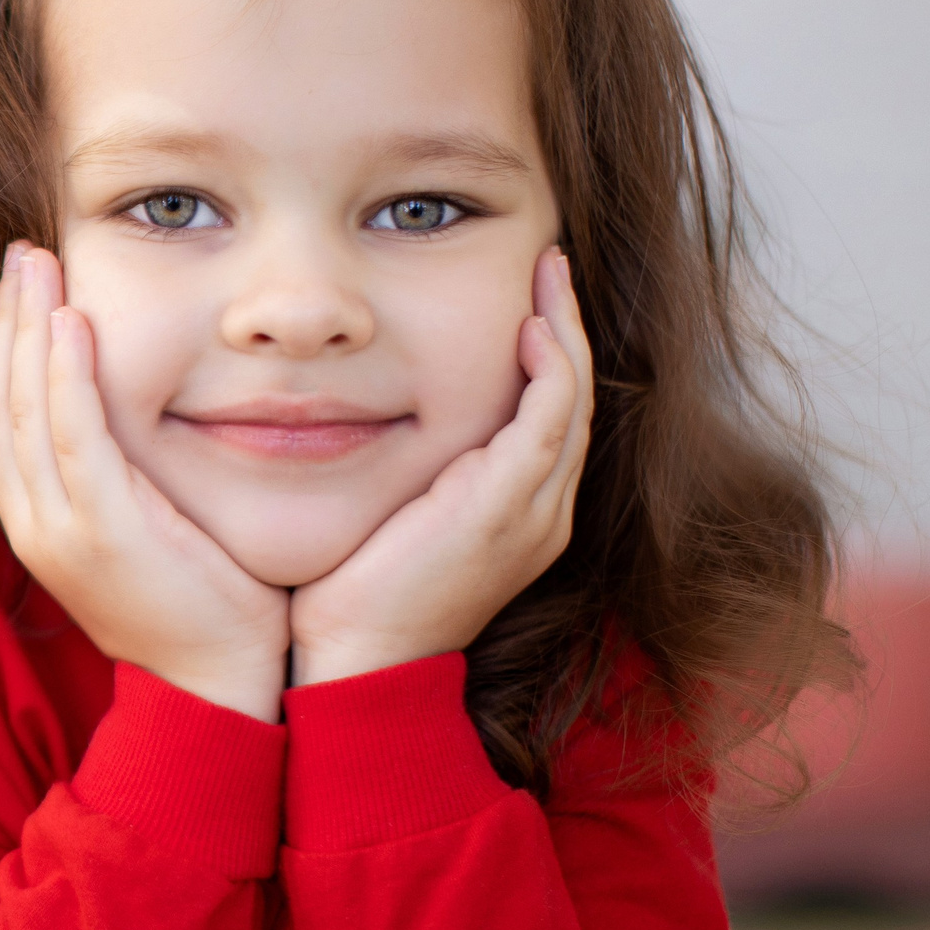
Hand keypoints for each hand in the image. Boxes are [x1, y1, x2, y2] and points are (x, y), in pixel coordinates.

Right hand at [0, 243, 290, 721]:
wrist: (221, 686)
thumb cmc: (202, 604)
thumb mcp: (144, 530)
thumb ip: (122, 474)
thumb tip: (133, 412)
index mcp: (35, 524)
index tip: (22, 287)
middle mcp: (31, 526)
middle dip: (5, 321)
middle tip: (24, 253)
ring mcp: (59, 532)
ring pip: (21, 410)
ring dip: (27, 328)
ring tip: (40, 264)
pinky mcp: (103, 532)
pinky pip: (72, 437)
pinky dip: (65, 374)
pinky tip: (75, 322)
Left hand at [288, 247, 593, 688]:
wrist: (359, 664)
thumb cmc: (354, 599)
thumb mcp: (390, 521)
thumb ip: (406, 473)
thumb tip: (367, 419)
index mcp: (517, 516)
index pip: (549, 416)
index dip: (547, 354)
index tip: (527, 300)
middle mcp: (541, 513)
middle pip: (575, 398)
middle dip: (567, 326)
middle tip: (550, 266)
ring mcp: (534, 512)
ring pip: (574, 399)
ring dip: (565, 329)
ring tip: (549, 273)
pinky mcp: (509, 507)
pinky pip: (551, 419)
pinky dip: (549, 368)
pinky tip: (531, 327)